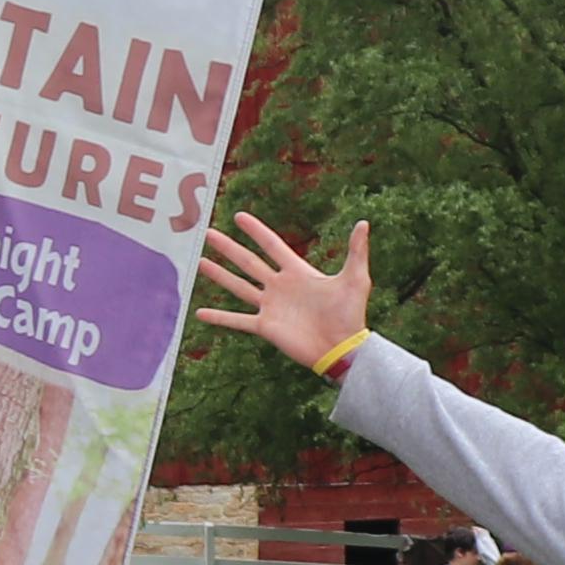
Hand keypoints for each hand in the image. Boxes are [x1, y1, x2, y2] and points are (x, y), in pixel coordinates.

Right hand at [195, 211, 374, 375]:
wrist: (343, 348)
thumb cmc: (351, 314)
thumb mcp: (356, 279)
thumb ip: (356, 251)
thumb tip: (364, 223)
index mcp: (297, 272)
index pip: (272, 245)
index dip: (256, 231)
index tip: (239, 216)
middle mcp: (280, 287)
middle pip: (248, 262)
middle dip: (228, 248)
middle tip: (209, 233)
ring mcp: (271, 307)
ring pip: (239, 286)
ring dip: (219, 275)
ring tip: (200, 262)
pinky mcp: (266, 326)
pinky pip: (238, 320)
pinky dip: (219, 317)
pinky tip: (200, 313)